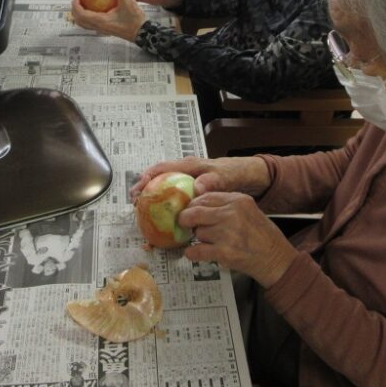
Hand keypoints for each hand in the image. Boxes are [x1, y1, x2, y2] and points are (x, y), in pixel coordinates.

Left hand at [71, 0, 146, 41]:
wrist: (142, 32)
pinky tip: (95, 8)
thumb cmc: (135, 20)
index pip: (81, 14)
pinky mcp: (106, 29)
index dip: (76, 5)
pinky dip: (88, 16)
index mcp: (101, 21)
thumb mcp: (128, 1)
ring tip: (85, 2)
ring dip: (81, 13)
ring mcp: (102, 29)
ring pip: (84, 24)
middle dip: (76, 9)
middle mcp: (99, 27)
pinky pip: (91, 24)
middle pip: (79, 21)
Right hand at [128, 155, 270, 201]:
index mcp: (190, 166)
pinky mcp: (193, 193)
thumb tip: (197, 187)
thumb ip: (214, 180)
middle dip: (145, 189)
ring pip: (166, 189)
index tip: (138, 189)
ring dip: (154, 199)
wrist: (251, 178)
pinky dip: (168, 207)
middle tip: (135, 204)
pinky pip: (176, 199)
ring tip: (143, 213)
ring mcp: (189, 183)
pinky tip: (165, 220)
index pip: (163, 168)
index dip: (147, 177)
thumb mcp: (227, 176)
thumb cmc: (237, 173)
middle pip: (159, 179)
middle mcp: (186, 173)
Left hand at [178, 192, 297, 286]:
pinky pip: (197, 250)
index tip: (189, 211)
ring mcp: (228, 234)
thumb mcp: (248, 210)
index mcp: (238, 200)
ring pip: (197, 232)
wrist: (275, 258)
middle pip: (195, 212)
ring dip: (197, 238)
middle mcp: (232, 214)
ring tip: (207, 241)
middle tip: (185, 225)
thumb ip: (226, 205)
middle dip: (186, 219)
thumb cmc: (261, 235)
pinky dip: (192, 253)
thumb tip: (196, 205)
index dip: (193, 205)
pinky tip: (194, 253)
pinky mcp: (225, 253)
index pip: (205, 197)